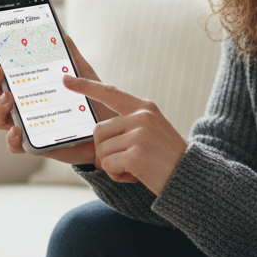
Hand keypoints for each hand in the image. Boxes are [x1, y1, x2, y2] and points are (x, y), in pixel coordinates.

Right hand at [0, 44, 97, 166]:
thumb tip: (57, 26)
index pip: (0, 71)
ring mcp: (25, 123)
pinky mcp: (34, 143)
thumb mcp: (80, 71)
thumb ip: (67, 50)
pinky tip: (18, 130)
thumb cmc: (89, 98)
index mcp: (26, 84)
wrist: (105, 128)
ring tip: (9, 98)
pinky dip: (12, 139)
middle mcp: (20, 103)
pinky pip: (15, 145)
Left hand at [62, 74, 187, 194]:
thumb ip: (124, 129)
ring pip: (101, 150)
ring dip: (112, 165)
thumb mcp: (150, 133)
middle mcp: (141, 117)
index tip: (65, 79)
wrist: (190, 177)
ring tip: (134, 169)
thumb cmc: (166, 158)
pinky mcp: (136, 154)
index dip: (86, 86)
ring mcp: (139, 134)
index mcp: (144, 108)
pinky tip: (135, 176)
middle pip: (98, 131)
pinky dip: (116, 176)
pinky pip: (108, 165)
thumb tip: (89, 140)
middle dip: (104, 151)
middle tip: (124, 162)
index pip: (110, 93)